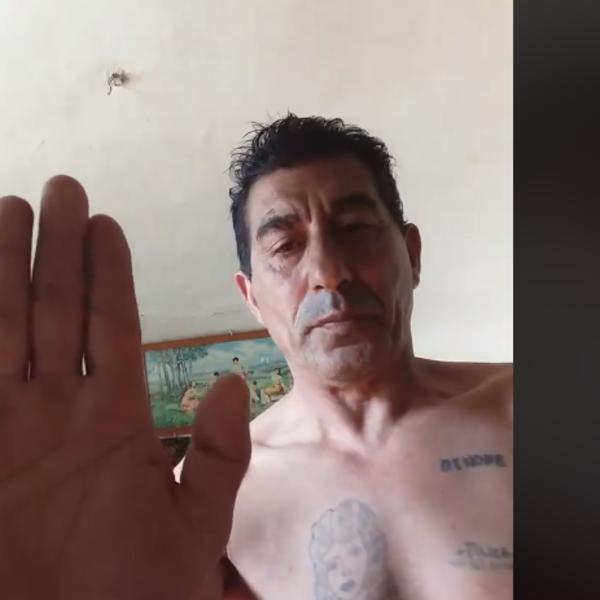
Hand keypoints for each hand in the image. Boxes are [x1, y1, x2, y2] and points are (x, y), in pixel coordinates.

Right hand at [0, 176, 249, 599]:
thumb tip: (231, 384)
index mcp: (118, 417)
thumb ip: (218, 456)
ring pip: (10, 325)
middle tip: (61, 189)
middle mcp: (62, 409)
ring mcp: (13, 422)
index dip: (108, 274)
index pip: (113, 325)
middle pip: (59, 309)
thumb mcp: (196, 527)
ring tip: (11, 207)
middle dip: (58, 250)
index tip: (106, 224)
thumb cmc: (137, 594)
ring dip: (9, 268)